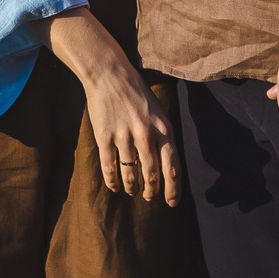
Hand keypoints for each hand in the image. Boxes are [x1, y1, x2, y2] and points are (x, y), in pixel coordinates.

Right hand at [45, 8, 182, 205]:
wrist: (109, 74)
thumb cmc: (137, 94)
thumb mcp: (159, 113)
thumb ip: (163, 138)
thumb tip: (167, 168)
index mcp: (164, 129)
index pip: (172, 167)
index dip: (173, 189)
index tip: (172, 203)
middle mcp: (146, 135)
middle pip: (152, 175)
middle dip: (151, 191)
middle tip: (148, 197)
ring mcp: (124, 136)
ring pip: (130, 174)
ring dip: (132, 188)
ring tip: (132, 191)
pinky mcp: (105, 136)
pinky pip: (109, 167)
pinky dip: (112, 181)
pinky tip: (115, 186)